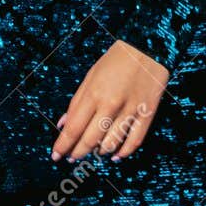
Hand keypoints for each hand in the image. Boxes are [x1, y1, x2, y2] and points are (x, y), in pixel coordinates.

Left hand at [51, 40, 168, 162]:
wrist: (149, 48)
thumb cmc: (116, 59)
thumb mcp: (91, 75)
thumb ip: (76, 102)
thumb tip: (63, 125)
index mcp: (94, 93)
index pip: (74, 128)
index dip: (63, 145)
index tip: (56, 155)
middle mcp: (111, 104)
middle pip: (90, 140)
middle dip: (77, 153)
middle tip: (71, 157)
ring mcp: (131, 110)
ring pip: (111, 144)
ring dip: (98, 153)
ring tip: (93, 153)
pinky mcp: (147, 113)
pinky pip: (134, 141)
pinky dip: (123, 152)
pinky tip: (115, 156)